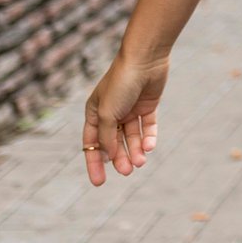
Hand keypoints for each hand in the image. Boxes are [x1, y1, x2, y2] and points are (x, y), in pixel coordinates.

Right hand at [82, 52, 168, 185]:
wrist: (145, 60)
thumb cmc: (120, 84)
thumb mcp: (107, 114)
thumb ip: (107, 136)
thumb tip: (109, 155)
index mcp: (94, 113)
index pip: (92, 143)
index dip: (94, 163)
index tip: (99, 183)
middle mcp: (112, 113)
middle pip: (114, 143)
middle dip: (119, 159)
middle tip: (127, 172)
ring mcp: (130, 109)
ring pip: (132, 137)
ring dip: (135, 151)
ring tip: (140, 163)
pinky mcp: (148, 105)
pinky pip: (147, 126)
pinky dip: (148, 138)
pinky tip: (149, 147)